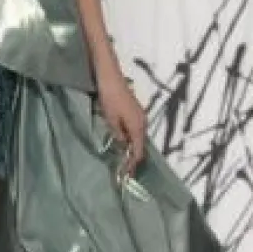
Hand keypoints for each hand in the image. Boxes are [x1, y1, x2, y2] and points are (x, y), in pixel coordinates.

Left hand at [95, 58, 146, 179]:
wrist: (110, 77)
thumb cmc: (109, 98)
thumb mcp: (111, 119)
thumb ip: (118, 135)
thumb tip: (123, 147)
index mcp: (138, 126)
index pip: (139, 151)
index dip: (133, 163)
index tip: (126, 175)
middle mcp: (143, 122)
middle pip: (140, 144)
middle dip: (133, 156)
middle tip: (123, 169)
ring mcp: (140, 115)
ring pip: (138, 136)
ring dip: (131, 147)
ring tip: (122, 157)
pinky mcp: (135, 111)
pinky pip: (135, 129)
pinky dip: (130, 137)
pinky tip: (122, 140)